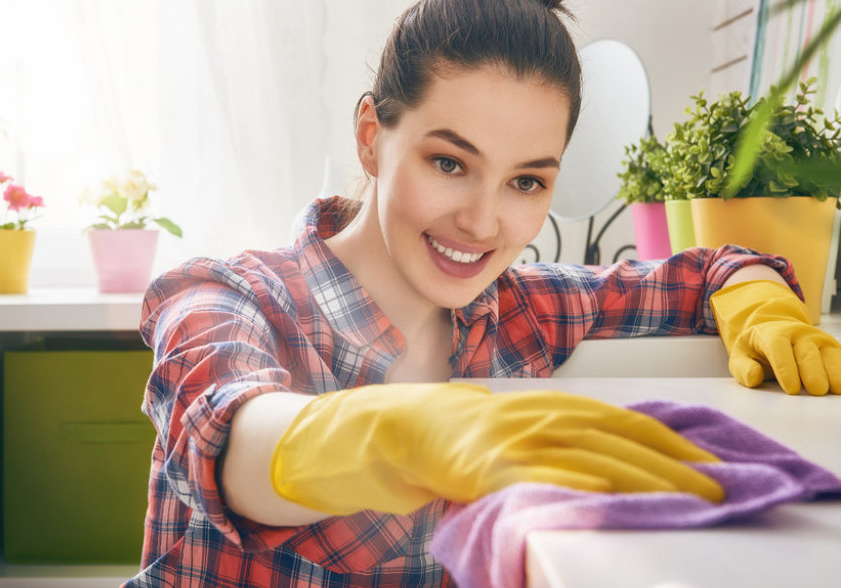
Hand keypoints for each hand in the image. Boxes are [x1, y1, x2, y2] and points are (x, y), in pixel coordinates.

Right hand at [270, 383, 723, 514]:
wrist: (401, 426)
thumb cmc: (462, 433)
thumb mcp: (518, 423)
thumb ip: (560, 435)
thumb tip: (613, 455)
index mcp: (549, 404)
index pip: (621, 420)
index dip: (667, 441)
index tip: (705, 461)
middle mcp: (539, 415)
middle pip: (618, 439)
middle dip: (671, 465)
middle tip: (713, 489)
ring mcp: (515, 440)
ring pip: (592, 457)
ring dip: (642, 479)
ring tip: (683, 501)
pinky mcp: (490, 466)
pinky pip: (540, 477)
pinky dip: (574, 484)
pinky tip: (603, 495)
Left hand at [711, 280, 840, 394]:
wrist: (776, 333)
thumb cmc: (757, 350)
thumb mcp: (741, 356)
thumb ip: (742, 368)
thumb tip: (754, 377)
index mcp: (773, 333)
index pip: (779, 348)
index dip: (786, 369)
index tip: (791, 390)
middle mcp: (799, 333)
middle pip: (807, 353)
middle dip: (813, 372)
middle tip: (816, 391)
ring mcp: (819, 339)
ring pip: (830, 354)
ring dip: (834, 372)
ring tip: (836, 390)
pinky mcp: (833, 347)